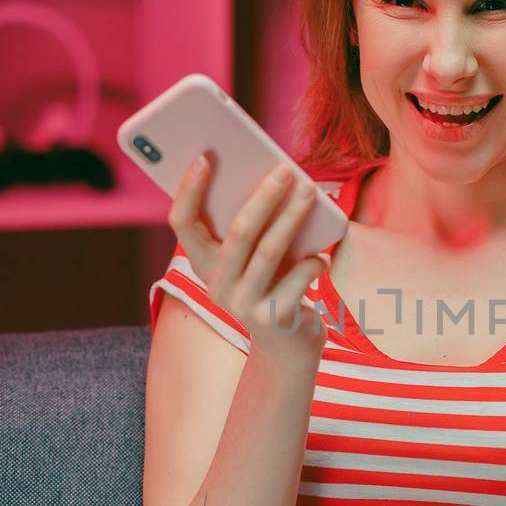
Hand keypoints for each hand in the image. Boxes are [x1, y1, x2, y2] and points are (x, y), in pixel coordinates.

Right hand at [167, 155, 330, 369]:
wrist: (288, 348)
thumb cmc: (273, 287)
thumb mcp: (255, 259)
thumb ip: (255, 229)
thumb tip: (274, 179)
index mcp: (204, 264)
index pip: (182, 223)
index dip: (189, 190)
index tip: (205, 157)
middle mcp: (217, 284)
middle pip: (237, 232)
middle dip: (263, 197)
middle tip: (286, 169)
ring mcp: (243, 304)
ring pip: (269, 251)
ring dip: (293, 217)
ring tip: (312, 192)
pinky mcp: (273, 318)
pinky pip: (297, 280)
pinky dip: (313, 263)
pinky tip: (323, 256)